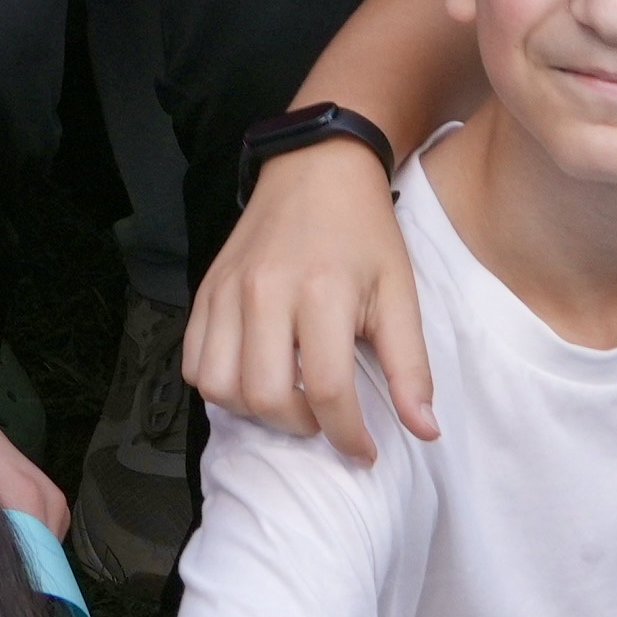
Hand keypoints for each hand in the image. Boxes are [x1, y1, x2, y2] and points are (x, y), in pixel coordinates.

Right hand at [184, 135, 431, 460]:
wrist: (318, 166)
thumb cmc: (364, 232)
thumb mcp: (401, 293)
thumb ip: (410, 367)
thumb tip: (424, 432)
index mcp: (323, 292)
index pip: (327, 391)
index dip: (348, 436)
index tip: (364, 450)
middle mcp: (266, 291)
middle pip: (265, 396)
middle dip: (300, 426)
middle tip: (324, 417)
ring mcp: (228, 289)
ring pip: (219, 386)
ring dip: (255, 410)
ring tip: (288, 397)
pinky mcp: (206, 288)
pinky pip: (192, 360)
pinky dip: (219, 384)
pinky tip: (253, 374)